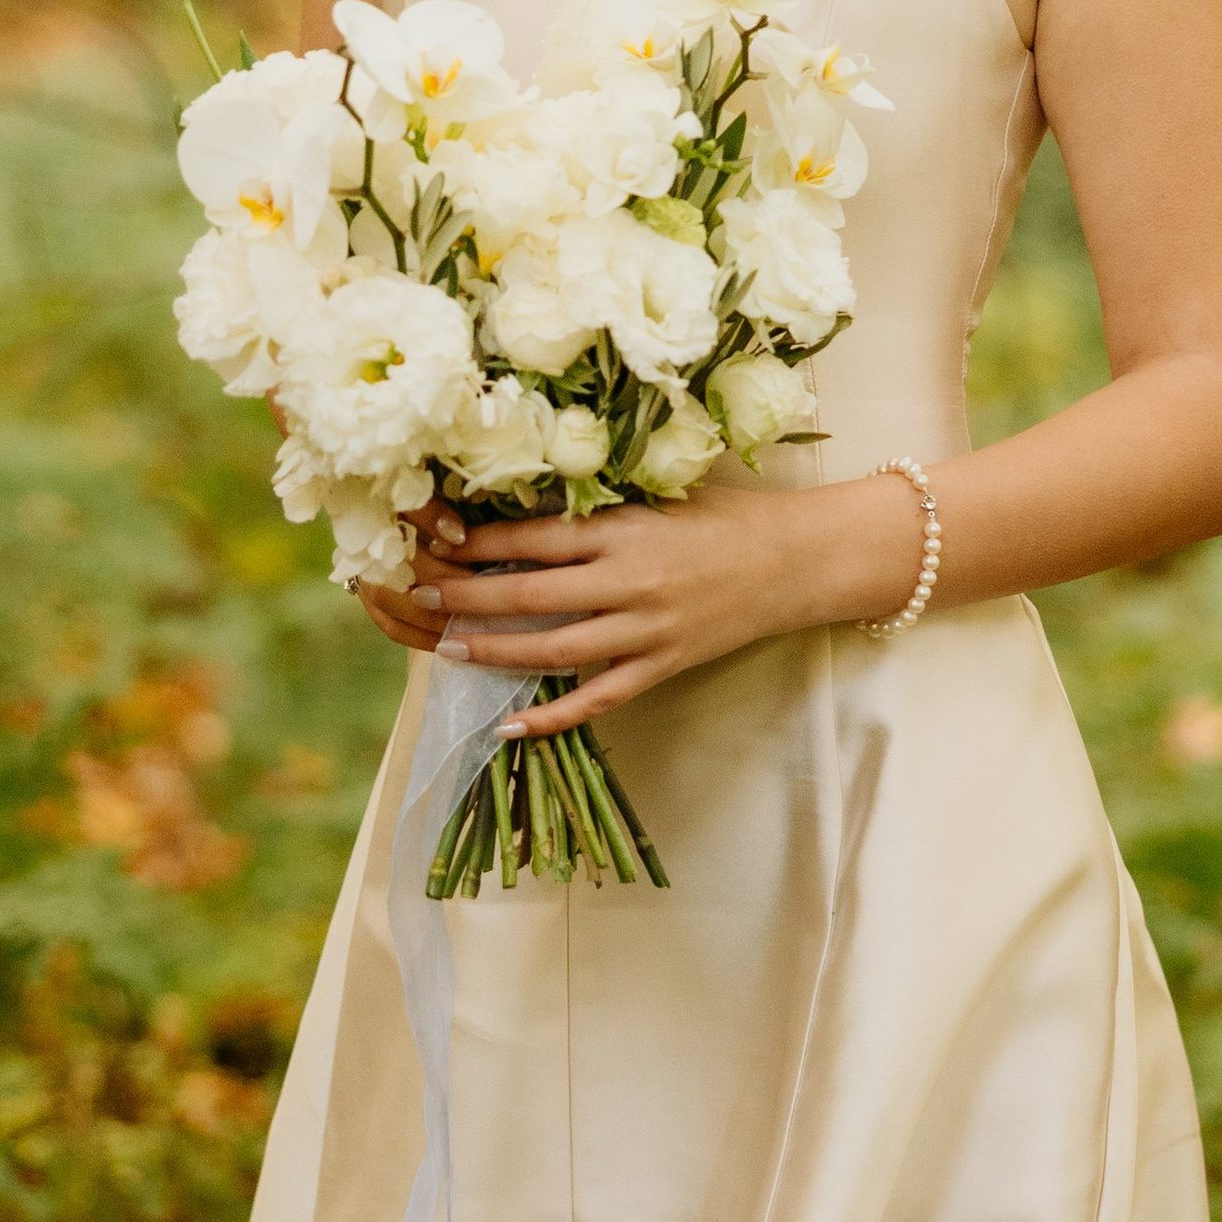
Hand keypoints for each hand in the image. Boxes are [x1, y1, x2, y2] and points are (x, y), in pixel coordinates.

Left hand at [352, 478, 914, 736]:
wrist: (798, 560)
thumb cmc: (725, 517)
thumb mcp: (658, 496)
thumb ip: (597, 508)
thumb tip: (522, 508)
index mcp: (624, 530)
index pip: (532, 538)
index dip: (475, 542)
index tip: (431, 540)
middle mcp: (630, 582)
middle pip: (530, 595)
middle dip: (468, 600)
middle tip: (423, 599)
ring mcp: (646, 630)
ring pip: (554, 650)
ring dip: (496, 653)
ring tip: (449, 652)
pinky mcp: (663, 666)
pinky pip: (598, 698)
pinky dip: (552, 716)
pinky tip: (510, 726)